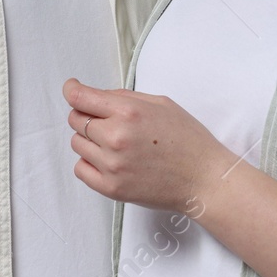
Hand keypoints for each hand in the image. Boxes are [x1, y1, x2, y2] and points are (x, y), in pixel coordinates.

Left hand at [62, 78, 231, 211]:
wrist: (204, 180)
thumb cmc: (188, 140)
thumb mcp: (161, 104)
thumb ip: (124, 97)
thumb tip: (97, 96)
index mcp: (128, 112)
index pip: (80, 97)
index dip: (72, 89)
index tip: (72, 88)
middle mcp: (116, 137)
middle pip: (75, 119)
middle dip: (86, 115)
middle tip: (106, 119)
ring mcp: (111, 165)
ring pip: (77, 143)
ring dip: (89, 139)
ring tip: (114, 142)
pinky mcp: (111, 188)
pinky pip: (80, 169)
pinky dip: (88, 162)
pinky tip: (108, 159)